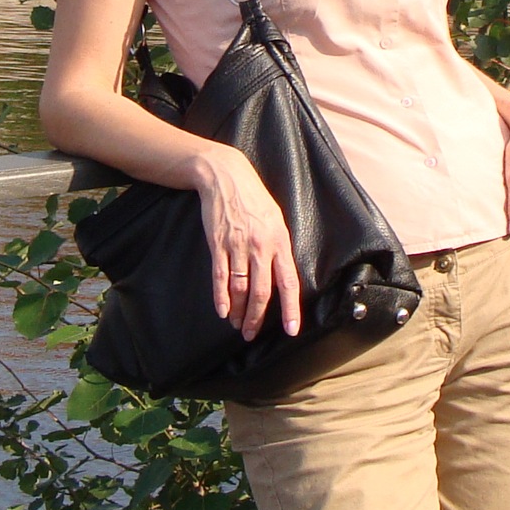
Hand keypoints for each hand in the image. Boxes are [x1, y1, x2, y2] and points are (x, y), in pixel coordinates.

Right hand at [192, 147, 302, 340]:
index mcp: (280, 241)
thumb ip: (279, 247)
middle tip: (251, 333)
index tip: (291, 329)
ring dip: (238, 311)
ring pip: (240, 288)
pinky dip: (220, 297)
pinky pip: (220, 276)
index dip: (290, 309)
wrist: (226, 177)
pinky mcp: (218, 244)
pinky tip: (222, 310)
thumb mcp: (276, 219)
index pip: (289, 282)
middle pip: (262, 292)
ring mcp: (238, 246)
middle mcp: (261, 247)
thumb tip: (283, 274)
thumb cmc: (254, 199)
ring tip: (236, 324)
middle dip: (257, 318)